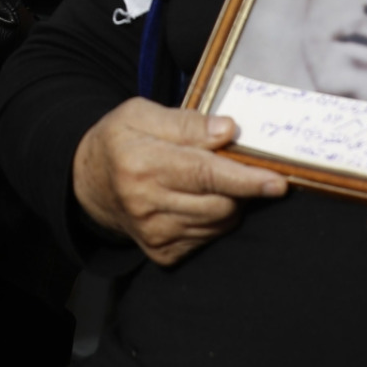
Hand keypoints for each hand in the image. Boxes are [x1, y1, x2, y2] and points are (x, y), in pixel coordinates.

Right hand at [72, 100, 286, 265]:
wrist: (89, 182)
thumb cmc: (119, 139)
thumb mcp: (141, 113)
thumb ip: (186, 122)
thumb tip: (228, 130)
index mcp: (140, 163)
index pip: (204, 173)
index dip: (244, 178)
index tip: (277, 181)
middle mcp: (146, 204)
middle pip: (220, 203)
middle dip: (241, 185)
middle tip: (237, 164)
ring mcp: (154, 234)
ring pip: (219, 222)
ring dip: (228, 201)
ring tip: (210, 179)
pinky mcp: (162, 253)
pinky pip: (209, 237)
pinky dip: (214, 218)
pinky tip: (197, 199)